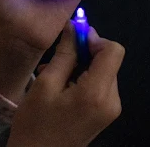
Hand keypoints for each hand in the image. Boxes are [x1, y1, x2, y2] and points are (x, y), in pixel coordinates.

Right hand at [7, 22, 124, 146]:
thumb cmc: (36, 123)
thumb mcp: (45, 84)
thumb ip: (65, 53)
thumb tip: (74, 27)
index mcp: (97, 92)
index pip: (113, 50)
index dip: (93, 38)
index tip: (71, 39)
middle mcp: (112, 100)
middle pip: (108, 60)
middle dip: (84, 53)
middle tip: (56, 59)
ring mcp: (110, 109)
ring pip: (103, 71)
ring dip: (80, 66)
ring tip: (53, 75)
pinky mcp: (104, 114)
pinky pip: (99, 84)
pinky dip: (82, 78)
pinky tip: (60, 87)